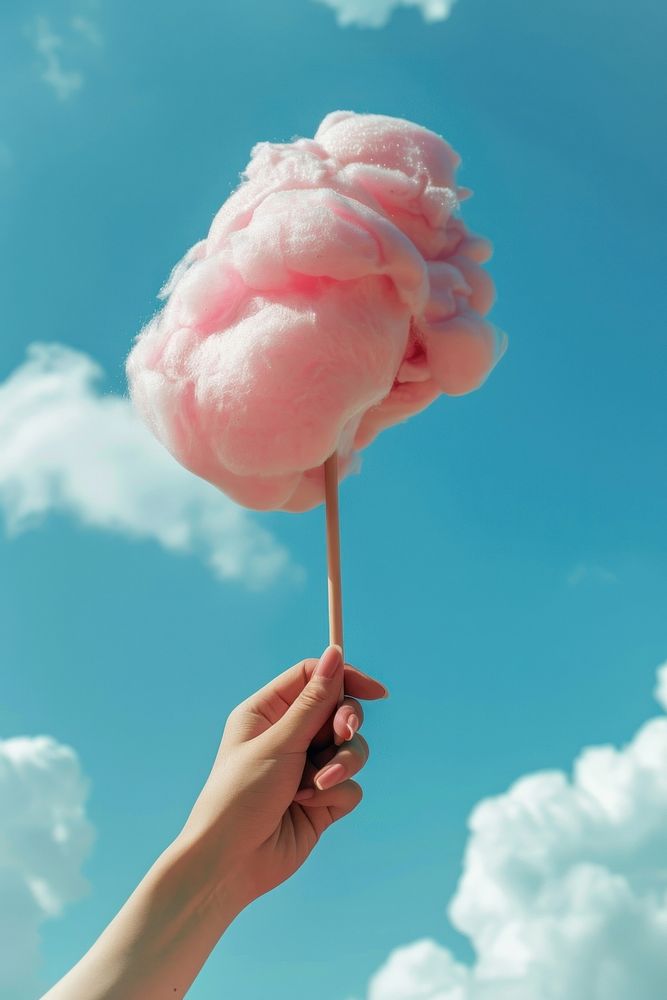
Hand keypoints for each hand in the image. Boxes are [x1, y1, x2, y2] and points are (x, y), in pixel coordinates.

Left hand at [177, 646, 386, 906]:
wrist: (230, 863)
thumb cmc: (240, 796)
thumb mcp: (279, 743)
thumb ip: (313, 702)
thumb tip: (335, 654)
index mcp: (267, 712)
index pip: (313, 678)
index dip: (344, 679)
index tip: (374, 692)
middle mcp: (289, 735)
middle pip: (339, 711)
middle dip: (346, 724)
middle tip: (341, 735)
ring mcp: (306, 768)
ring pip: (351, 748)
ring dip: (341, 763)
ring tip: (318, 784)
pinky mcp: (321, 800)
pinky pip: (350, 784)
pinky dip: (335, 793)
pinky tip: (307, 807)